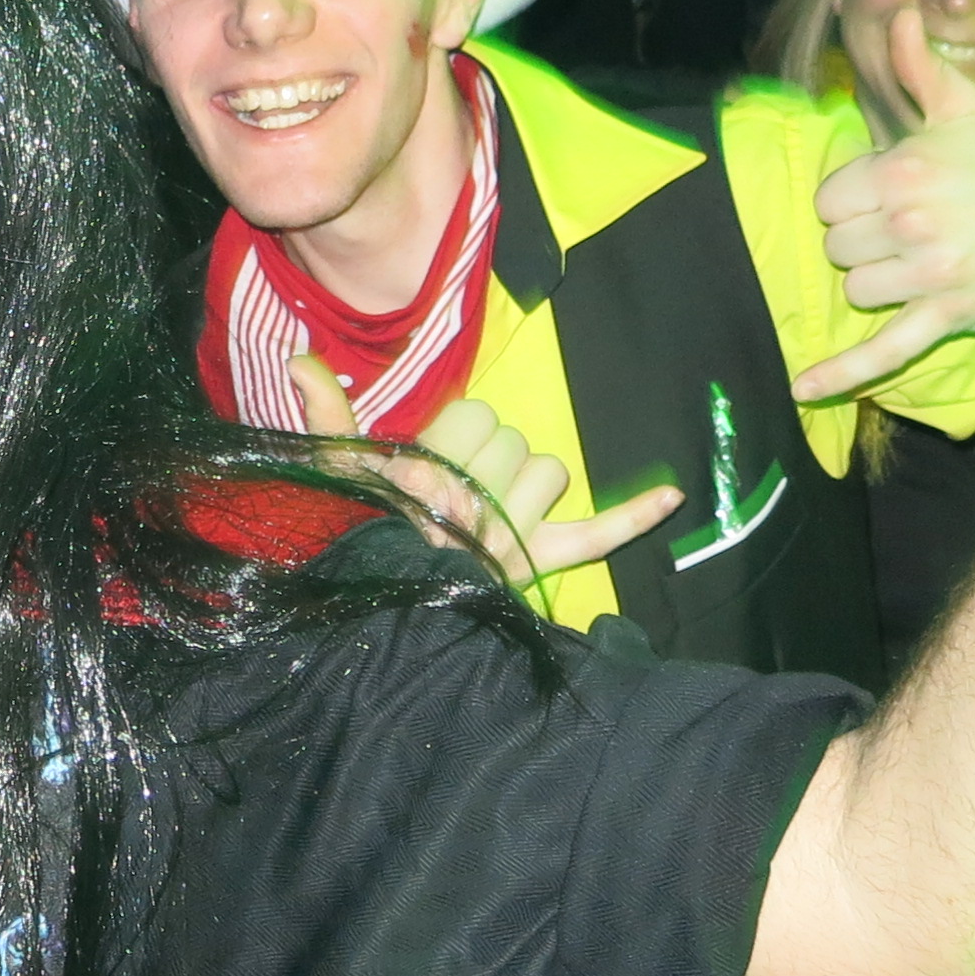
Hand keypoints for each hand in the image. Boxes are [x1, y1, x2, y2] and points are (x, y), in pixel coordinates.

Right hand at [292, 355, 680, 589]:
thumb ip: (326, 415)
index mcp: (431, 469)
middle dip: (489, 461)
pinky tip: (673, 494)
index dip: (458, 433)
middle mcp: (478, 499)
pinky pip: (596, 534)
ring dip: (529, 487)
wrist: (376, 617)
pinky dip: (634, 516)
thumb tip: (301, 358)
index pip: (474, 415)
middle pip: (512, 442)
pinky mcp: (540, 564)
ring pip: (550, 472)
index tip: (432, 462)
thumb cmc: (353, 539)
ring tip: (492, 512)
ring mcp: (513, 534)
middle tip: (455, 496)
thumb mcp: (333, 476)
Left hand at [793, 2, 974, 401]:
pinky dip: (839, 374)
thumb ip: (919, 63)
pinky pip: (882, 351)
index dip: (853, 197)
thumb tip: (898, 13)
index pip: (830, 198)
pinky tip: (800, 389)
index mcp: (904, 170)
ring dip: (876, 279)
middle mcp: (910, 223)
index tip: (891, 192)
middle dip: (863, 236)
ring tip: (919, 258)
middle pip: (837, 245)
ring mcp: (930, 274)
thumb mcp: (966, 105)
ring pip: (856, 290)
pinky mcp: (949, 315)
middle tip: (911, 224)